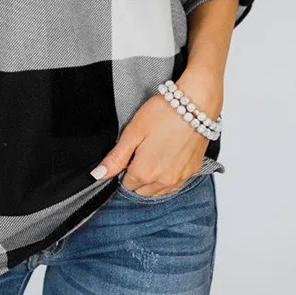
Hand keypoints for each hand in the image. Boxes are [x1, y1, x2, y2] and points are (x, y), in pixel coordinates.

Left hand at [91, 68, 222, 196]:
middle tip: (142, 150)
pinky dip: (167, 176)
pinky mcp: (192, 172)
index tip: (130, 153)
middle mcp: (163, 182)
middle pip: (141, 190)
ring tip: (155, 151)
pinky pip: (174, 184)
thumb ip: (116, 157)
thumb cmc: (163, 113)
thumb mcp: (133, 132)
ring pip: (158, 190)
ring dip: (152, 178)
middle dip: (137, 175)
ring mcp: (180, 178)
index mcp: (144, 173)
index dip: (124, 168)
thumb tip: (99, 175)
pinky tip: (167, 156)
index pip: (125, 185)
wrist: (196, 104)